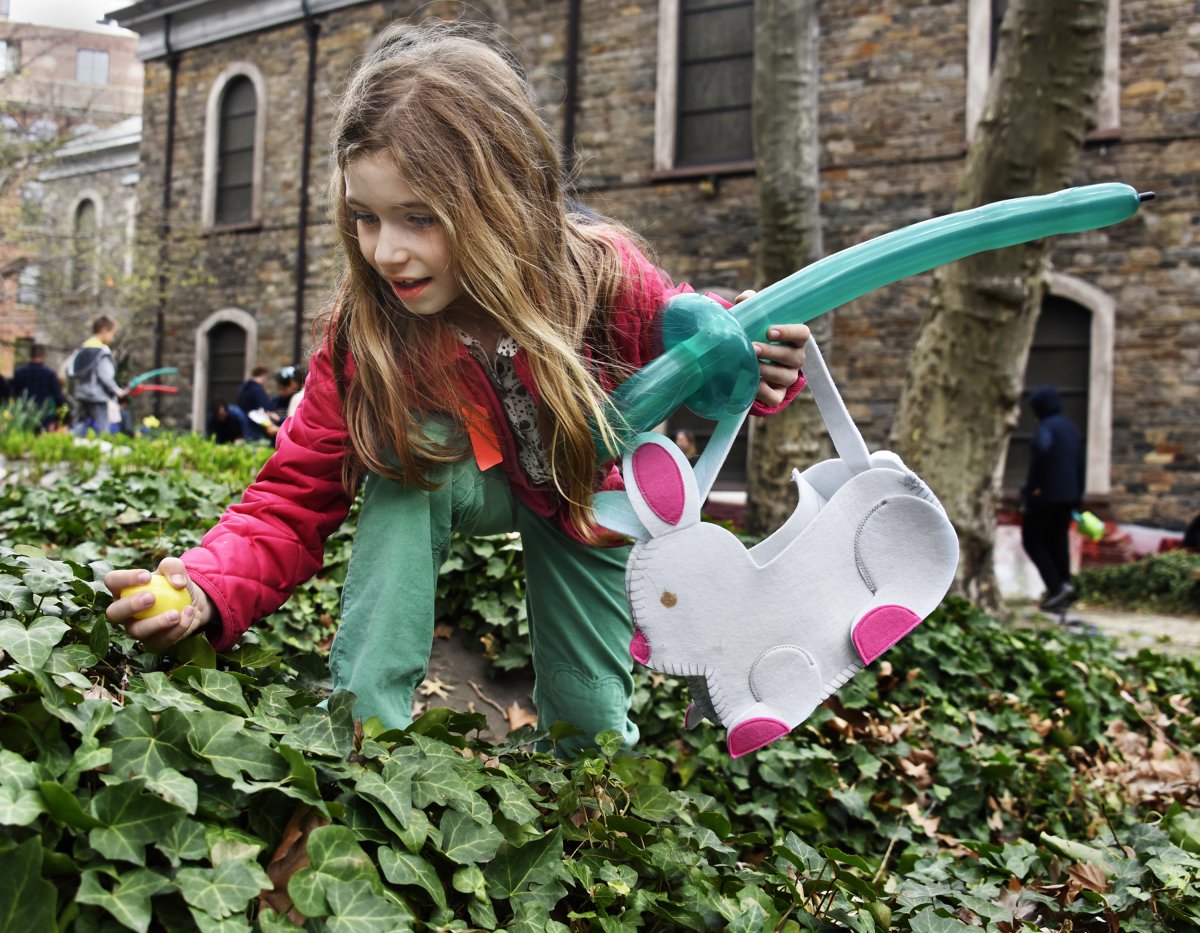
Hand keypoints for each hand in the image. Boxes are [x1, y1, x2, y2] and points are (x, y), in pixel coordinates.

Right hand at [105, 557, 211, 652]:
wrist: (190, 604)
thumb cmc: (174, 584)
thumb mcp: (175, 569)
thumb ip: (174, 567)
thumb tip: (177, 583)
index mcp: (122, 589)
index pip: (112, 581)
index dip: (125, 579)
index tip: (147, 576)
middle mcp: (123, 612)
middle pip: (114, 612)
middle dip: (130, 606)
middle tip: (151, 598)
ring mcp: (136, 629)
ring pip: (136, 631)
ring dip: (156, 623)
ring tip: (175, 614)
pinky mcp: (152, 642)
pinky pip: (161, 640)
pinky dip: (178, 629)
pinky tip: (189, 614)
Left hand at [733, 290, 809, 407]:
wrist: (748, 365)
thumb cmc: (756, 337)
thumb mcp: (755, 321)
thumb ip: (752, 305)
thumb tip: (744, 298)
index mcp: (795, 339)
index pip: (802, 333)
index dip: (788, 332)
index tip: (770, 331)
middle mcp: (796, 358)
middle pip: (793, 356)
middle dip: (771, 352)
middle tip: (753, 347)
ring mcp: (788, 377)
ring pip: (785, 377)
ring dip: (767, 370)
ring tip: (749, 365)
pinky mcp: (778, 394)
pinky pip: (775, 397)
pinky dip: (764, 392)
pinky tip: (752, 385)